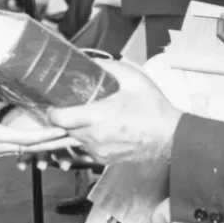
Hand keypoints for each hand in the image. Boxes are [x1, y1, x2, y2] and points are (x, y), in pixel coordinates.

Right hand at [0, 72, 67, 157]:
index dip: (46, 135)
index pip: (25, 138)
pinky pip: (22, 149)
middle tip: (79, 137)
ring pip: (30, 150)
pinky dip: (38, 145)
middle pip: (34, 148)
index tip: (64, 130)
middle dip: (57, 143)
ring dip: (50, 145)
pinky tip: (49, 141)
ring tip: (70, 139)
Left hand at [47, 60, 181, 166]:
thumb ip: (110, 68)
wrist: (170, 136)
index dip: (53, 111)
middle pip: (63, 130)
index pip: (59, 118)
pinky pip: (84, 151)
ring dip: (74, 131)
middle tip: (69, 107)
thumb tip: (92, 61)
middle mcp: (94, 137)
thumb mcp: (134, 79)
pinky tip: (95, 131)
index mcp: (98, 117)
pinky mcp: (103, 160)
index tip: (55, 104)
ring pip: (73, 141)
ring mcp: (98, 151)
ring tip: (84, 119)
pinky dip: (85, 141)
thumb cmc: (153, 108)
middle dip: (63, 120)